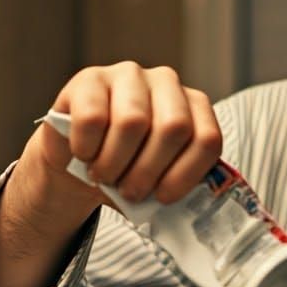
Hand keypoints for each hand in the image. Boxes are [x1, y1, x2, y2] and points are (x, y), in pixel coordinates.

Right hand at [16, 60, 223, 234]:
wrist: (80, 157)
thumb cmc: (128, 169)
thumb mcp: (158, 178)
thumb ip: (175, 184)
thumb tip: (183, 210)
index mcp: (195, 107)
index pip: (206, 139)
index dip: (186, 174)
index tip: (163, 197)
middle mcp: (167, 83)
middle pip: (173, 128)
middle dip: (149, 171)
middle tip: (130, 192)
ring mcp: (129, 76)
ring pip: (133, 122)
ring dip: (115, 162)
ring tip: (104, 176)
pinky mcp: (89, 78)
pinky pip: (93, 117)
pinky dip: (87, 147)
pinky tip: (85, 155)